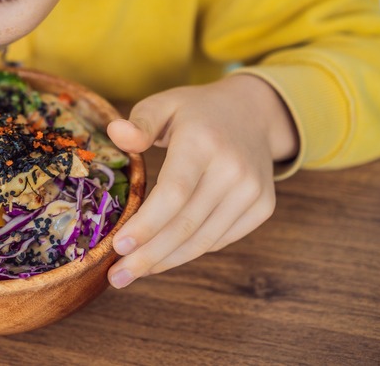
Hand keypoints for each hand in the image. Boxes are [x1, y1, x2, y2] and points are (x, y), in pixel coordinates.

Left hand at [106, 74, 297, 287]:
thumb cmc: (196, 112)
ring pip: (203, 240)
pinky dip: (189, 251)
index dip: (146, 224)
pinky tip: (162, 257)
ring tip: (133, 273)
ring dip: (166, 261)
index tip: (118, 246)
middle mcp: (233, 169)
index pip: (174, 193)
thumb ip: (139, 121)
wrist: (253, 113)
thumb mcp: (164, 104)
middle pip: (186, 224)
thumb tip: (116, 133)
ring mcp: (252, 191)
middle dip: (148, 256)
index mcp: (203, 142)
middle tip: (117, 276)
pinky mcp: (263, 207)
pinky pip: (219, 239)